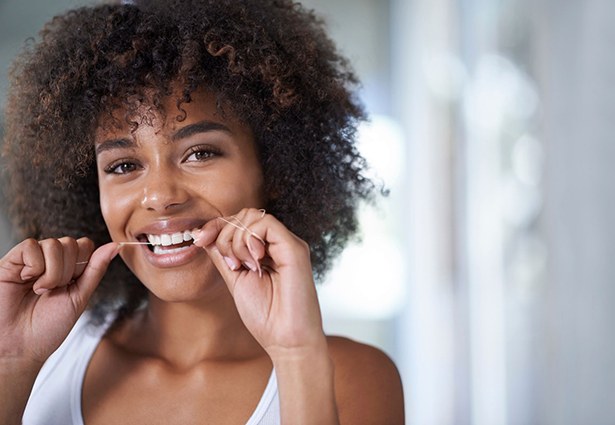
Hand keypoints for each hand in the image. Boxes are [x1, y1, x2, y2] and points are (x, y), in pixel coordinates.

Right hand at [0, 237, 117, 364]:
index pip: (85, 245)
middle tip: (54, 291)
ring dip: (52, 272)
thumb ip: (96, 269)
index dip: (83, 264)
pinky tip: (26, 280)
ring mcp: (30, 260)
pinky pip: (30, 245)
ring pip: (53, 244)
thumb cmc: (49, 327)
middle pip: (71, 244)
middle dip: (68, 272)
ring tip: (41, 290)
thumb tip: (116, 246)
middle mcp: (49, 261)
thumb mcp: (80, 297)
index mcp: (68, 269)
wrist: (21, 346)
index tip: (72, 286)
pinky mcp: (11, 261)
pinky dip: (34, 266)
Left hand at [193, 208, 326, 357]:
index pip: (240, 221)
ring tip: (243, 266)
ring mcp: (288, 244)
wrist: (286, 341)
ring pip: (253, 216)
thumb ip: (223, 256)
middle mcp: (279, 243)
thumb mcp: (235, 279)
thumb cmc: (266, 316)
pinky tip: (253, 262)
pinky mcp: (295, 249)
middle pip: (245, 214)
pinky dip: (250, 239)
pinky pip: (266, 224)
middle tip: (230, 264)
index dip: (216, 226)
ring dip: (236, 240)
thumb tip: (204, 235)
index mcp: (267, 250)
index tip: (198, 240)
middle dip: (225, 234)